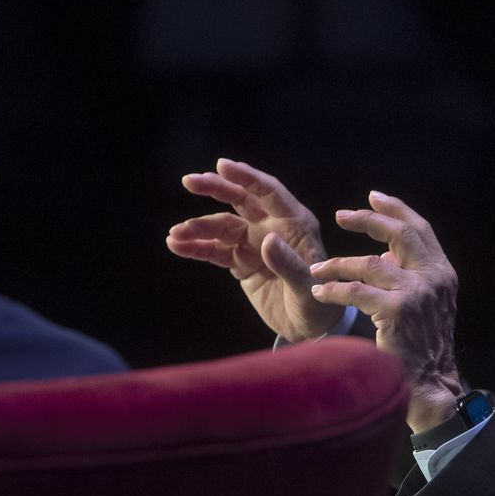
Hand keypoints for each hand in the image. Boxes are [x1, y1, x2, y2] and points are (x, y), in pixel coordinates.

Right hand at [166, 158, 343, 341]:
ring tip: (175, 234)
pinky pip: (215, 251)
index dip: (246, 177)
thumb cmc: (318, 303)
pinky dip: (196, 248)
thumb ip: (289, 264)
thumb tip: (266, 240)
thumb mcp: (308, 287)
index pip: (268, 192)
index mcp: (294, 224)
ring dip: (198, 227)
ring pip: (222, 227)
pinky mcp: (241, 263)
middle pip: (240, 200)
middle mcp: (272, 227)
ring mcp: (254, 244)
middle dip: (215, 189)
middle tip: (189, 182)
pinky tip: (176, 245)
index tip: (221, 166)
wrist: (310, 329)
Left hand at [308, 191, 463, 431]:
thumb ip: (409, 276)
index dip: (397, 209)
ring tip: (317, 268)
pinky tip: (320, 291)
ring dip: (338, 263)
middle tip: (340, 215)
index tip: (374, 196)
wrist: (430, 386)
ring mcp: (417, 293)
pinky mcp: (397, 310)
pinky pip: (356, 290)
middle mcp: (434, 278)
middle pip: (400, 234)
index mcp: (442, 273)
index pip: (421, 229)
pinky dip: (334, 289)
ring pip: (370, 263)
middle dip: (368, 220)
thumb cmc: (421, 348)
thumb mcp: (425, 305)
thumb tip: (385, 252)